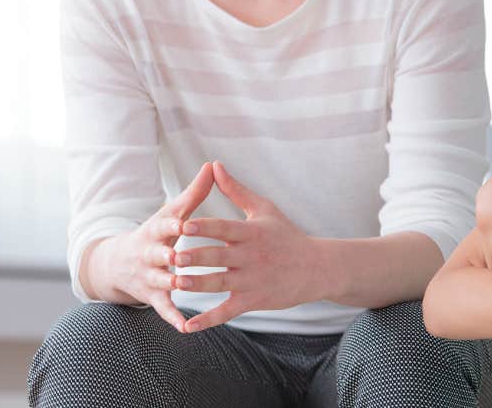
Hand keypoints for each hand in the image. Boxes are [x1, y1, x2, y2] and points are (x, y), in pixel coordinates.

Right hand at [89, 162, 214, 331]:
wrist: (118, 263)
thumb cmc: (157, 233)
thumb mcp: (171, 212)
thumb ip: (194, 193)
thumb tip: (213, 164)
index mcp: (156, 231)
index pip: (164, 226)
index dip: (173, 225)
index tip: (184, 223)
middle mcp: (149, 254)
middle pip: (158, 254)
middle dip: (167, 255)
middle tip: (180, 256)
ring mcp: (149, 276)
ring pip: (160, 280)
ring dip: (171, 283)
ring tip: (184, 285)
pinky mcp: (153, 297)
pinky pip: (163, 308)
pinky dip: (173, 317)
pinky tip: (185, 327)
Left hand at [173, 161, 331, 332]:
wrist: (317, 268)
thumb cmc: (287, 235)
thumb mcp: (264, 209)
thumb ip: (236, 190)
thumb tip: (214, 165)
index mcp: (252, 233)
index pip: (225, 228)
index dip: (205, 227)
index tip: (184, 225)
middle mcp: (251, 256)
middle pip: (220, 256)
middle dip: (197, 257)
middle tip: (174, 256)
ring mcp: (252, 280)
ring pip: (221, 283)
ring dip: (198, 284)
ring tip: (177, 283)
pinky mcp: (253, 300)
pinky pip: (227, 311)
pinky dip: (208, 320)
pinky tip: (188, 326)